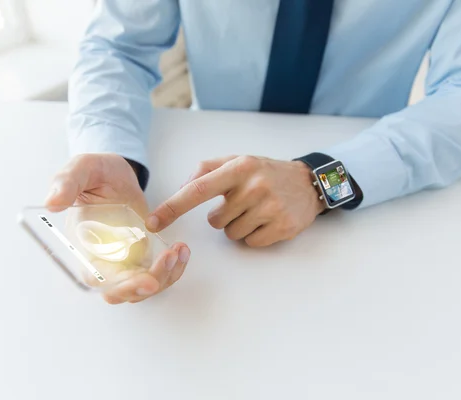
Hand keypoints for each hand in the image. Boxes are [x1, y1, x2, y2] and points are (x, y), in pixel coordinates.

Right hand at [45, 153, 190, 303]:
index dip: (121, 285)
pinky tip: (181, 250)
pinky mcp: (140, 256)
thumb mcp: (81, 168)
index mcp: (83, 245)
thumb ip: (67, 183)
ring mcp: (122, 260)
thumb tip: (52, 202)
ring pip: (143, 288)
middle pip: (122, 291)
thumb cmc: (95, 172)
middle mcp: (102, 259)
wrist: (115, 173)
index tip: (147, 281)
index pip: (98, 278)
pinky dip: (173, 269)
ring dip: (165, 276)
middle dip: (148, 285)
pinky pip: (157, 275)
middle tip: (170, 260)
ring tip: (179, 250)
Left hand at [145, 155, 324, 246]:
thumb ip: (206, 170)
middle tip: (243, 203)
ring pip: (232, 234)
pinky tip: (267, 221)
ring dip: (239, 226)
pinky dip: (254, 235)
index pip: (198, 189)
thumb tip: (181, 189)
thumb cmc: (265, 173)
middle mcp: (254, 186)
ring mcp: (270, 207)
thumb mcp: (237, 162)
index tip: (153, 222)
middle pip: (215, 220)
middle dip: (223, 216)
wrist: (307, 183)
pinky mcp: (282, 226)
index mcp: (239, 168)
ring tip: (256, 211)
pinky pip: (250, 243)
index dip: (173, 207)